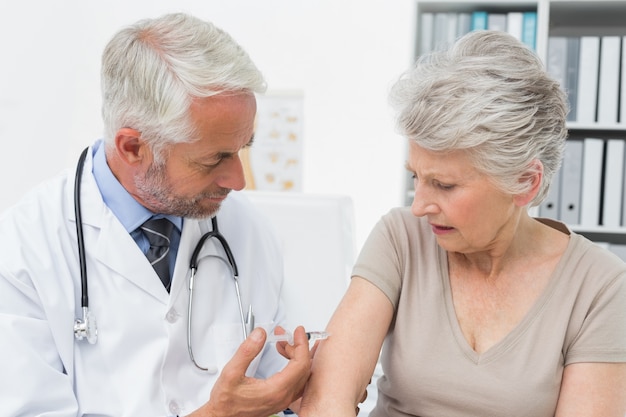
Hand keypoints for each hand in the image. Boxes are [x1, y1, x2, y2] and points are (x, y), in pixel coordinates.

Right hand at [191, 326, 310, 416]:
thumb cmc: (225, 401)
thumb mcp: (231, 372)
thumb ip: (247, 351)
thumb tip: (260, 334)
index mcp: (276, 390)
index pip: (300, 363)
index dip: (301, 343)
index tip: (298, 331)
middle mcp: (283, 397)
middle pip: (303, 367)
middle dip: (297, 347)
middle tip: (284, 335)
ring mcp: (283, 400)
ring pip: (301, 375)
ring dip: (296, 356)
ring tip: (282, 344)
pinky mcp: (280, 400)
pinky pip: (296, 381)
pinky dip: (294, 366)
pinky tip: (285, 358)